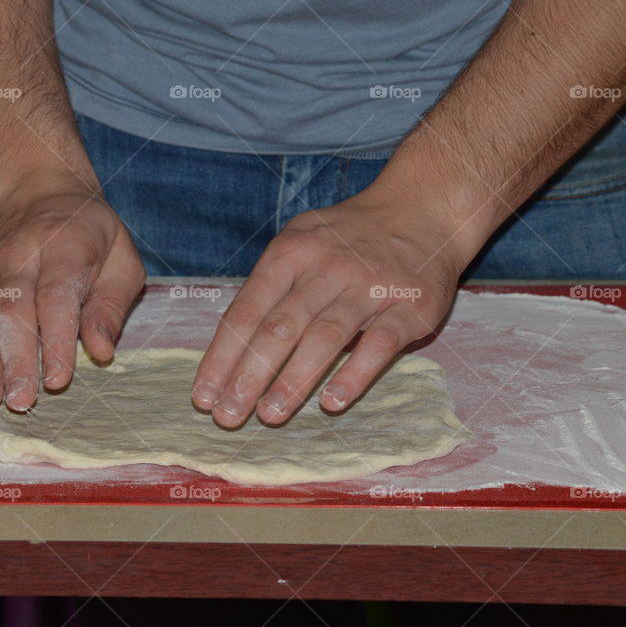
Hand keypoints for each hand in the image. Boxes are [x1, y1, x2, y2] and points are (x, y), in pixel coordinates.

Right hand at [0, 192, 144, 410]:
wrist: (36, 195)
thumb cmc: (90, 235)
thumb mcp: (121, 259)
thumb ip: (112, 306)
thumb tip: (100, 352)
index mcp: (65, 246)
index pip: (56, 296)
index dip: (56, 340)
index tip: (58, 380)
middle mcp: (19, 256)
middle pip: (13, 311)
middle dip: (15, 361)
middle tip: (20, 401)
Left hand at [192, 186, 464, 426]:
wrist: (422, 210)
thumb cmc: (347, 237)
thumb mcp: (300, 242)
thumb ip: (268, 288)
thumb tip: (230, 349)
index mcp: (290, 254)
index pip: (245, 311)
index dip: (222, 356)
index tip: (203, 396)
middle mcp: (325, 269)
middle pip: (279, 328)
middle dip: (248, 377)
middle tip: (228, 416)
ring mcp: (368, 287)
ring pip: (323, 337)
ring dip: (293, 380)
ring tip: (269, 416)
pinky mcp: (409, 307)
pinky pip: (378, 344)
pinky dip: (354, 374)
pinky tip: (332, 402)